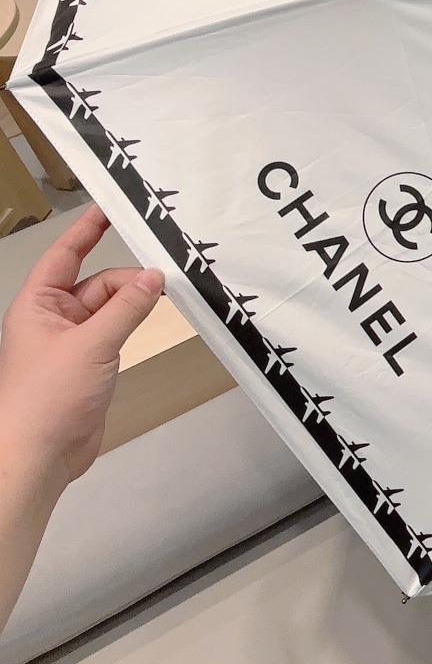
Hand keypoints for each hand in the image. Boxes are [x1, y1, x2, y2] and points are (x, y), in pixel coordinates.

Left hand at [0, 205, 163, 488]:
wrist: (39, 456)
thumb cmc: (44, 401)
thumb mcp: (92, 344)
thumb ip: (127, 307)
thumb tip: (154, 277)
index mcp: (38, 305)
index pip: (65, 254)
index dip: (88, 229)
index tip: (111, 207)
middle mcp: (53, 318)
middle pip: (98, 281)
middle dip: (128, 279)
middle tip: (162, 277)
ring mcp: (73, 341)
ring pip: (112, 306)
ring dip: (134, 304)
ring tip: (162, 300)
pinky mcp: (90, 363)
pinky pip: (117, 330)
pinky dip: (135, 323)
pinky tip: (152, 321)